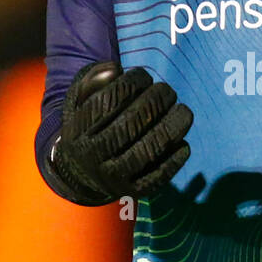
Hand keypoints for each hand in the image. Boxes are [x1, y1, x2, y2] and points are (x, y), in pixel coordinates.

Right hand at [51, 60, 193, 204]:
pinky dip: (175, 159)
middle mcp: (93, 157)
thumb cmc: (90, 126)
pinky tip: (183, 142)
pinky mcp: (133, 192)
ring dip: (172, 127)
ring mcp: (113, 177)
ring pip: (148, 151)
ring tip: (184, 111)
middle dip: (155, 101)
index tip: (143, 76)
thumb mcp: (82, 103)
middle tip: (167, 90)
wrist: (81, 173)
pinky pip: (158, 176)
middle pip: (130, 125)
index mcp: (78, 132)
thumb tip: (115, 69)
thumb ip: (94, 81)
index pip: (107, 102)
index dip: (130, 83)